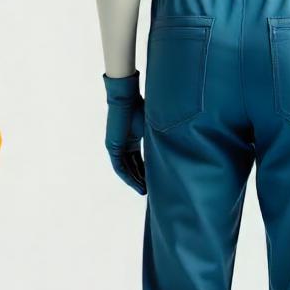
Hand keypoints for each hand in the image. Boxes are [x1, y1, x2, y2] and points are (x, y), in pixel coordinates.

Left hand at [104, 72, 146, 194]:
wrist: (126, 99)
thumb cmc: (140, 108)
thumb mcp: (152, 128)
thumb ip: (158, 139)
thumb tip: (177, 146)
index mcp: (132, 139)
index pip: (139, 159)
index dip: (146, 170)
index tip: (154, 181)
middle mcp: (124, 144)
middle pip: (132, 166)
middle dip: (140, 179)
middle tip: (148, 191)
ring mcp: (116, 146)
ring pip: (125, 168)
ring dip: (134, 180)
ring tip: (143, 191)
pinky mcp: (112, 147)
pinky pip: (119, 166)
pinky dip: (127, 176)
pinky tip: (135, 184)